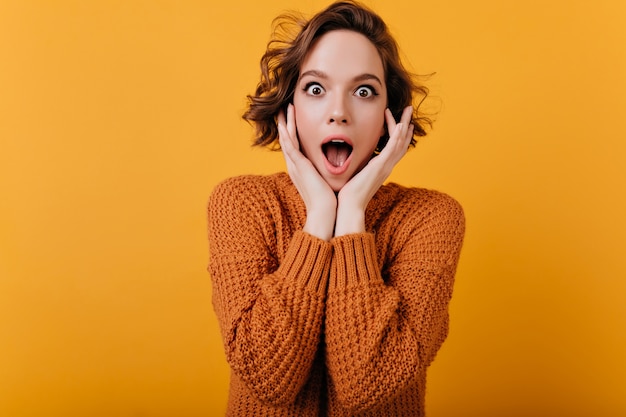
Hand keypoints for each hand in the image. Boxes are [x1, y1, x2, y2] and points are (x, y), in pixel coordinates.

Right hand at [278, 104, 336, 240]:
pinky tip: (283, 123)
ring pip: (286, 139)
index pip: (295, 144)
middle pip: (287, 139)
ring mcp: (295, 166)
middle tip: (284, 108)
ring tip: (284, 108)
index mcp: (301, 168)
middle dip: (285, 123)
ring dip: (284, 123)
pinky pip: (290, 147)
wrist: (325, 211)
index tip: (294, 117)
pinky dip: (286, 134)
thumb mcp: (325, 179)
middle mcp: (295, 166)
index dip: (293, 130)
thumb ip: (326, 170)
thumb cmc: (328, 198)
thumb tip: (337, 163)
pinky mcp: (299, 167)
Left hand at [334, 106, 414, 236]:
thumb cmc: (349, 194)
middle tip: (410, 109)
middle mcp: (387, 166)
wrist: (349, 206)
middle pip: (403, 142)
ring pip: (401, 141)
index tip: (401, 120)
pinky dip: (397, 134)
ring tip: (408, 109)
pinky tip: (399, 123)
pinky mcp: (381, 166)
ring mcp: (385, 166)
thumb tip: (350, 158)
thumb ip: (357, 166)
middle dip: (407, 124)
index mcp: (381, 168)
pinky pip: (393, 147)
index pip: (395, 148)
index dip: (400, 133)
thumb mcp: (355, 175)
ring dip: (405, 123)